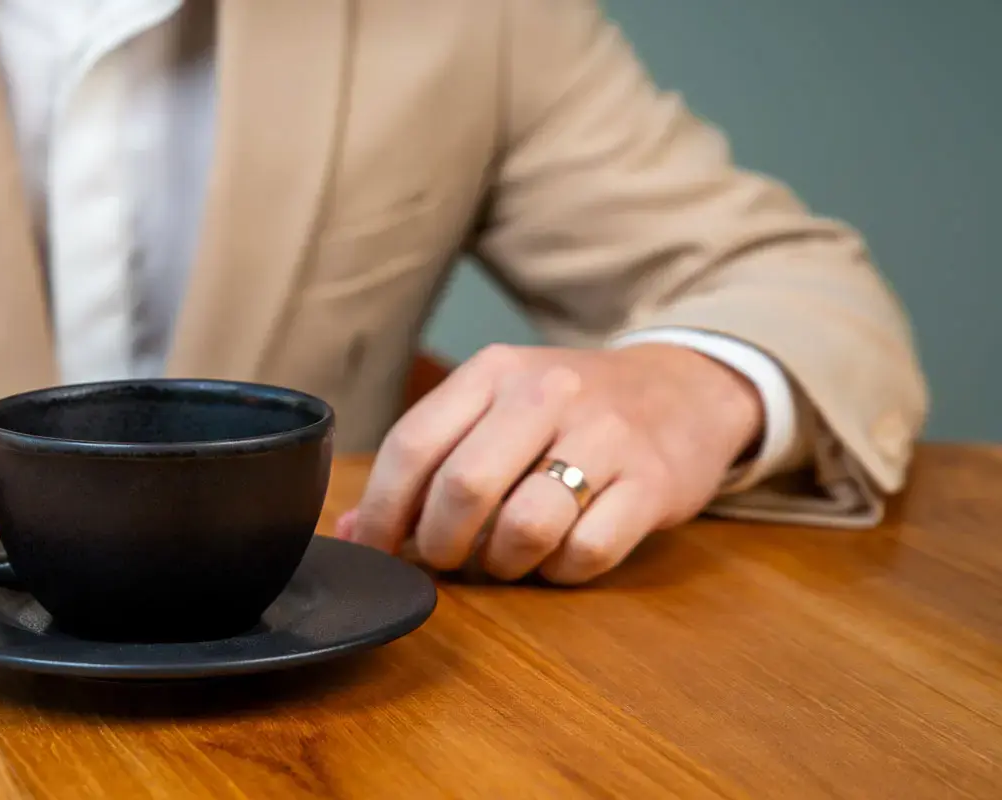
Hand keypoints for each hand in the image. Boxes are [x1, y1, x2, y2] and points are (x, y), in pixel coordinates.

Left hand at [340, 343, 762, 583]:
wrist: (685, 391)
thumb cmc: (567, 413)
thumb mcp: (495, 410)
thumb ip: (427, 462)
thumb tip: (354, 530)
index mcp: (494, 371)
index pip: (412, 445)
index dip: (383, 511)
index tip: (375, 548)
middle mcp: (547, 393)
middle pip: (462, 488)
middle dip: (440, 543)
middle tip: (447, 556)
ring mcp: (605, 436)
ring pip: (525, 526)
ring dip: (503, 562)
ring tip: (507, 554)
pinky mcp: (652, 484)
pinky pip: (585, 553)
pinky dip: (561, 570)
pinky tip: (562, 552)